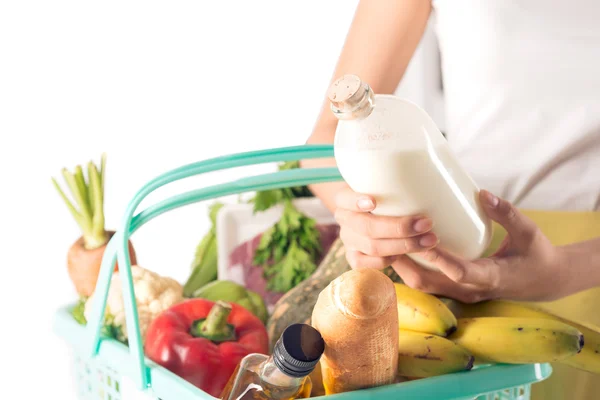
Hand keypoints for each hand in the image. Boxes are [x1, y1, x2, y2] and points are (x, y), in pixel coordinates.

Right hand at [334, 187, 438, 268]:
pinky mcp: (354, 258)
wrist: (375, 218)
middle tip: (426, 224)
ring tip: (429, 240)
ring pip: (373, 247)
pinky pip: (371, 263)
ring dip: (404, 245)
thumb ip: (393, 187)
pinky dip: (390, 259)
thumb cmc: (387, 198)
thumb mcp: (384, 188)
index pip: (344, 199)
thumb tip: (425, 184)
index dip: (357, 201)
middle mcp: (344, 219)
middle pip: (367, 227)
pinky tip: (406, 254)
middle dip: (399, 227)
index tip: (374, 202)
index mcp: (345, 199)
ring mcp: (348, 240)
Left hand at [390, 190, 572, 302]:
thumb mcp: (528, 232)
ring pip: (424, 286)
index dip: (437, 258)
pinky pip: (428, 284)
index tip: (420, 238)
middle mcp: (471, 290)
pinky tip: (398, 250)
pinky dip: (411, 269)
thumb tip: (482, 193)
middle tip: (388, 238)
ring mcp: (462, 293)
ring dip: (404, 267)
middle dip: (406, 262)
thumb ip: (506, 213)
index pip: (459, 272)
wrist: (546, 281)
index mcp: (491, 277)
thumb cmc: (538, 254)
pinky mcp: (457, 290)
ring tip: (385, 242)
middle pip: (429, 283)